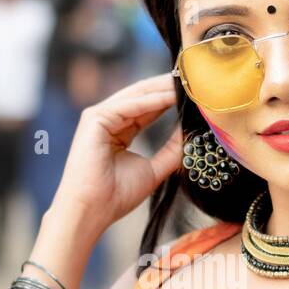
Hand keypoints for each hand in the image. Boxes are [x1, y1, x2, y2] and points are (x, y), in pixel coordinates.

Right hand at [51, 75, 183, 232]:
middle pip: (143, 95)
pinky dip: (151, 100)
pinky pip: (128, 105)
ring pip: (136, 95)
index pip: (148, 108)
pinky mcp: (94, 119)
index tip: (196, 94)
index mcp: (118, 130)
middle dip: (168, 86)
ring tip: (187, 82)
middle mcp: (107, 119)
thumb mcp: (154, 169)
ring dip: (162, 89)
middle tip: (195, 78)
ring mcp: (99, 117)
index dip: (171, 99)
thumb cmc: (116, 196)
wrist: (93, 210)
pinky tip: (171, 96)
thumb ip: (172, 150)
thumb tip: (191, 132)